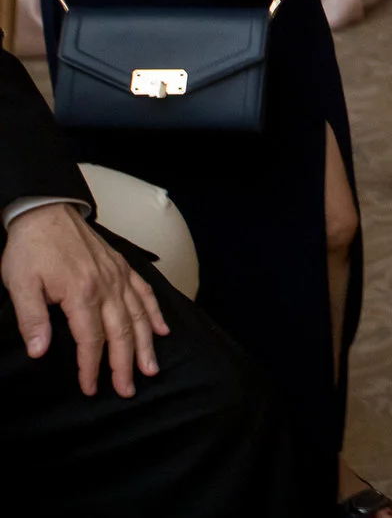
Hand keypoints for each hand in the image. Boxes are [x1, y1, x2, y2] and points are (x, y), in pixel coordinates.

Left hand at [3, 203, 165, 398]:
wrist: (45, 213)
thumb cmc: (30, 249)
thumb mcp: (19, 284)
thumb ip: (31, 319)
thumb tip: (39, 351)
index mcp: (81, 292)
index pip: (90, 338)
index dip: (91, 366)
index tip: (90, 388)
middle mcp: (106, 285)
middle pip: (121, 332)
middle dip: (125, 364)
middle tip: (127, 389)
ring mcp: (118, 275)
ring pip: (138, 315)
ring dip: (145, 345)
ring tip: (151, 368)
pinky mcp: (122, 267)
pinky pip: (144, 292)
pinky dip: (154, 312)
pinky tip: (161, 330)